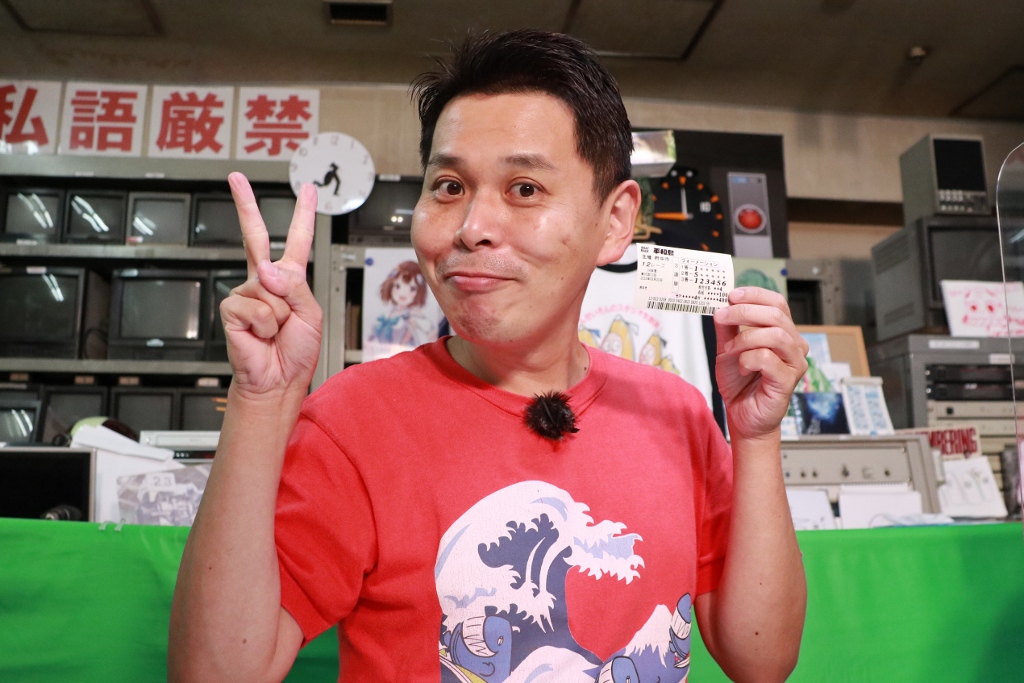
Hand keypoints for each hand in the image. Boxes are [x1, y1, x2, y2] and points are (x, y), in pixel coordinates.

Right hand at [220, 172, 321, 397]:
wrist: (278, 379)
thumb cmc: (296, 350)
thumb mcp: (310, 313)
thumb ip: (293, 285)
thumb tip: (265, 269)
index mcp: (290, 278)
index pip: (297, 240)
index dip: (303, 214)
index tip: (307, 189)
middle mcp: (265, 280)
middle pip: (254, 235)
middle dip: (245, 205)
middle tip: (235, 176)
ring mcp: (247, 292)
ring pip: (268, 289)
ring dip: (279, 314)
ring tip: (276, 331)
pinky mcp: (232, 308)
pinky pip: (255, 306)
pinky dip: (264, 324)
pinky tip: (261, 335)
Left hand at [712, 287, 808, 441]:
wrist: (741, 415)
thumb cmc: (740, 383)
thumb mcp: (727, 348)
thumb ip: (727, 327)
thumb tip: (722, 305)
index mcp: (783, 333)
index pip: (777, 303)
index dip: (755, 295)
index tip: (732, 295)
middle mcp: (794, 345)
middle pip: (775, 315)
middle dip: (744, 312)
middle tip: (722, 316)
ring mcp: (794, 362)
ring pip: (774, 335)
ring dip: (745, 338)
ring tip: (730, 349)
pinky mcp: (788, 380)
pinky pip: (767, 358)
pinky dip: (747, 359)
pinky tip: (742, 367)